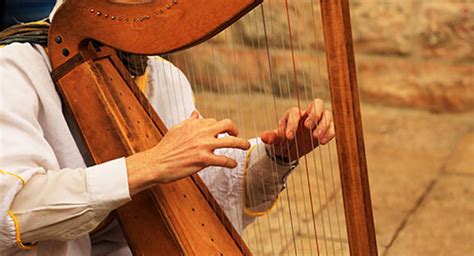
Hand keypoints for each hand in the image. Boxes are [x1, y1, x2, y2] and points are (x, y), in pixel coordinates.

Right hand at [126, 111, 249, 194]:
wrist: (157, 163)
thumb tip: (196, 113)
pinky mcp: (203, 160)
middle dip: (235, 129)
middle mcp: (201, 132)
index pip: (214, 121)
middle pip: (227, 125)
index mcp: (195, 124)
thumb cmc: (166, 148)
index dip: (219, 128)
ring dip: (242, 144)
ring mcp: (203, 146)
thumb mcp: (177, 129)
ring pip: (231, 142)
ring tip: (246, 146)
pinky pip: (224, 160)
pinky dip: (231, 162)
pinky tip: (233, 164)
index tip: (221, 133)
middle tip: (237, 135)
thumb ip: (189, 122)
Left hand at [260, 99, 334, 161]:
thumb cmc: (282, 141)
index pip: (295, 113)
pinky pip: (333, 126)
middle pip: (317, 103)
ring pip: (327, 114)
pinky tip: (323, 142)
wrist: (290, 150)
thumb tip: (263, 137)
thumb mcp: (276, 141)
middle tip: (307, 128)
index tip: (289, 137)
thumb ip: (272, 137)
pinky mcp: (325, 129)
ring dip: (323, 125)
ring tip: (316, 138)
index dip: (292, 124)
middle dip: (314, 114)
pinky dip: (330, 133)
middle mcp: (307, 114)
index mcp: (293, 114)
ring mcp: (318, 121)